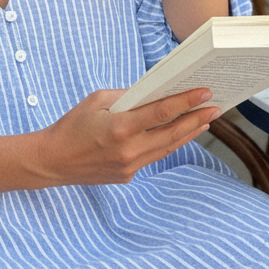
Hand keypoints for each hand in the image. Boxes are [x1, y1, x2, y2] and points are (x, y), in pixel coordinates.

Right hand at [33, 86, 220, 185]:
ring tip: (204, 120)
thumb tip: (153, 94)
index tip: (204, 92)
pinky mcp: (128, 176)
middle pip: (173, 133)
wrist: (53, 161)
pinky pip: (153, 157)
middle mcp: (129, 150)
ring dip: (188, 133)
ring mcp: (130, 166)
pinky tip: (179, 134)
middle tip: (215, 107)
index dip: (186, 102)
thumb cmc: (72, 125)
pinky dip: (168, 144)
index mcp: (120, 128)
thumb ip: (126, 96)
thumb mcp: (96, 100)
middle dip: (197, 119)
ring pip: (167, 148)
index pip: (162, 112)